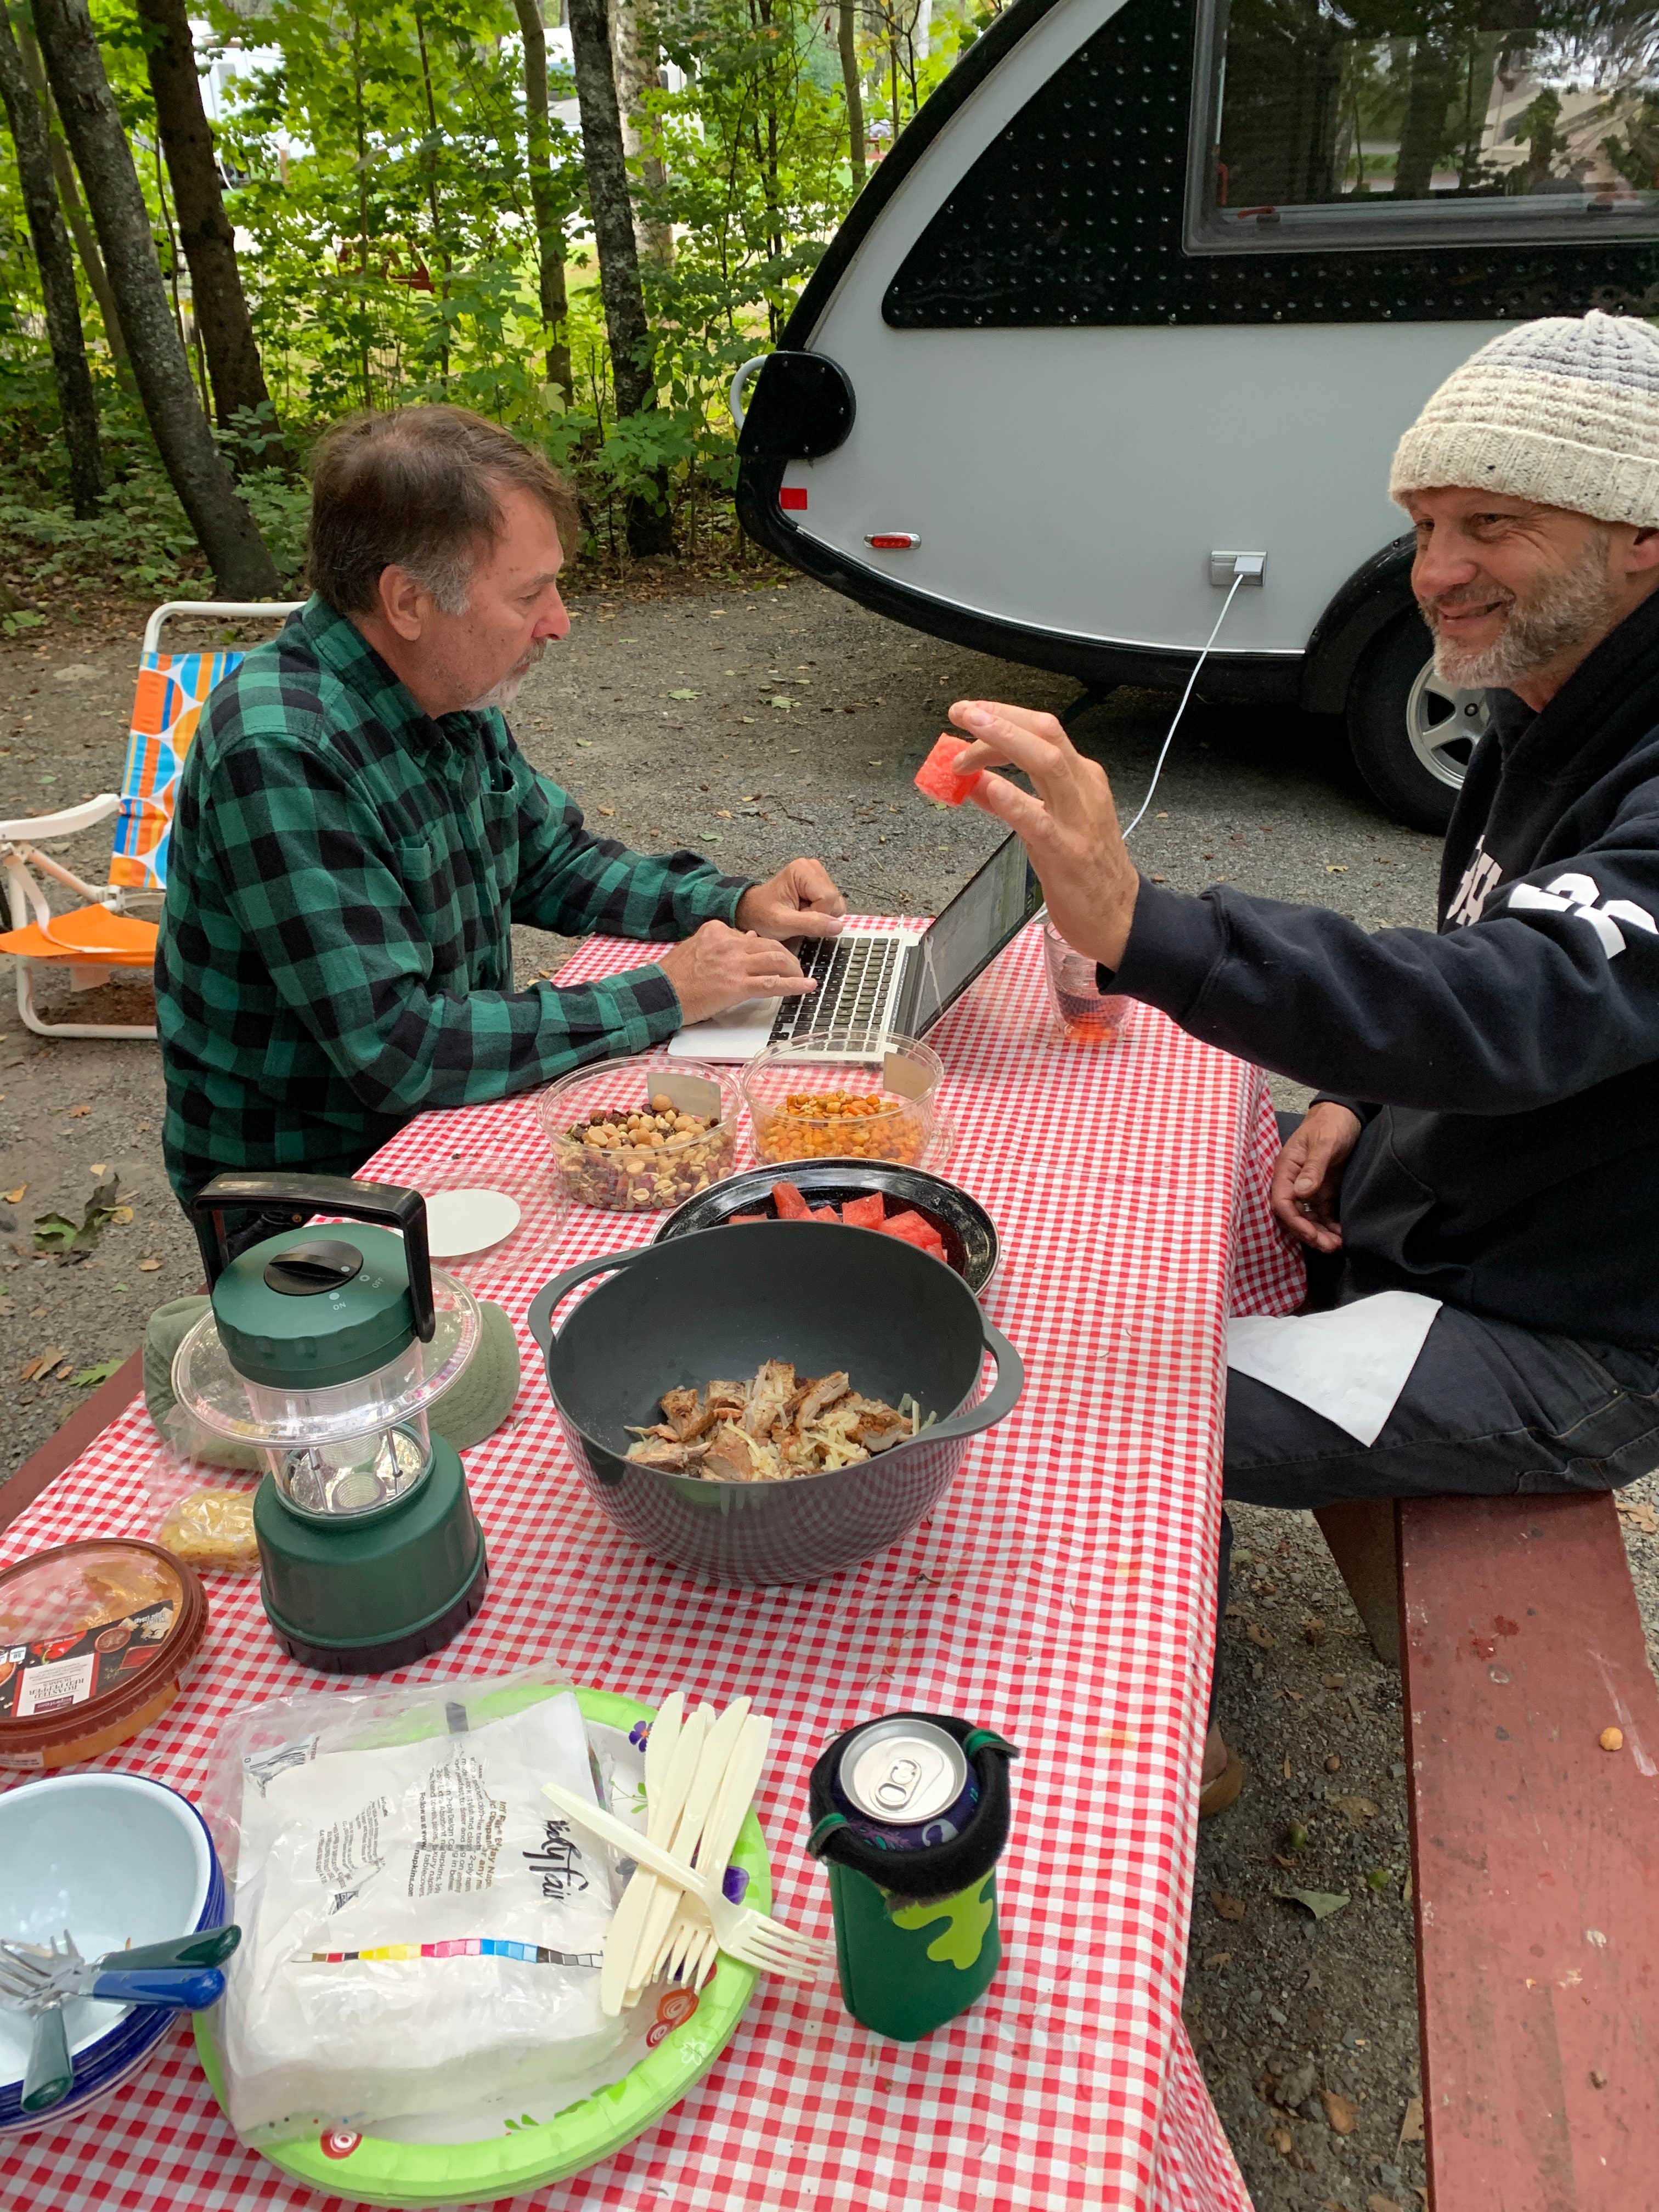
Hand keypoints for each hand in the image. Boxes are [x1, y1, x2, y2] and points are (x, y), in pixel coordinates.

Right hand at [657, 919, 815, 1026]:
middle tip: (796, 967)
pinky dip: (794, 985)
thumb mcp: (697, 948)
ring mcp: (734, 964)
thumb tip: (749, 938)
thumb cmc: (674, 976)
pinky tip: (807, 987)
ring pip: (776, 959)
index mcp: (718, 931)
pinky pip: (772, 983)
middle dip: (788, 956)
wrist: (659, 993)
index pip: (753, 936)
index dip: (768, 949)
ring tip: (803, 977)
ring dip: (794, 969)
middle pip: (771, 944)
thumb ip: (723, 942)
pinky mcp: (736, 986)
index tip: (776, 957)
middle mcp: (729, 943)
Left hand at [736, 859, 846, 942]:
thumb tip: (837, 926)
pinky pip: (833, 905)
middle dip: (819, 916)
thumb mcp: (783, 923)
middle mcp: (813, 868)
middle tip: (797, 917)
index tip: (798, 919)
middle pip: (834, 900)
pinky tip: (804, 912)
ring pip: (836, 904)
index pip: (827, 898)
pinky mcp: (820, 885)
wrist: (753, 911)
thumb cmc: (762, 914)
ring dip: (820, 916)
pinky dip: (820, 914)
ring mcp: (818, 876)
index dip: (817, 915)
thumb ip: (810, 924)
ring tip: (799, 914)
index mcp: (802, 870)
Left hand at [944, 702, 1139, 969]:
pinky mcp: (1066, 851)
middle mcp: (1084, 789)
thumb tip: (974, 783)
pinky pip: (1036, 817)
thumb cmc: (1087, 870)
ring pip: (1046, 762)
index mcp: (1082, 778)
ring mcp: (1077, 819)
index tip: (971, 714)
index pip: (1043, 731)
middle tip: (962, 712)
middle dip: (1000, 717)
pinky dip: (1008, 797)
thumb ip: (1012, 802)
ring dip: (1003, 742)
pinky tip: (984, 787)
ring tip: (966, 738)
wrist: (1121, 916)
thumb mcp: (1049, 826)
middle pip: (1045, 734)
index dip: (1004, 716)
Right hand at [1269, 1103, 1362, 1253]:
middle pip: (1294, 1215)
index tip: (1312, 1234)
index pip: (1282, 1202)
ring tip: (1338, 1246)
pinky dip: (1330, 1225)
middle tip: (1330, 1247)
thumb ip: (1313, 1167)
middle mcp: (1294, 1181)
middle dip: (1309, 1233)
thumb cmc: (1332, 1123)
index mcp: (1286, 1168)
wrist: (1346, 1114)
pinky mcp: (1323, 1190)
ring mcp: (1309, 1187)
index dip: (1295, 1221)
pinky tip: (1341, 1234)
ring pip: (1309, 1217)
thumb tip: (1300, 1193)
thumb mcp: (1325, 1143)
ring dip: (1320, 1233)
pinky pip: (1323, 1213)